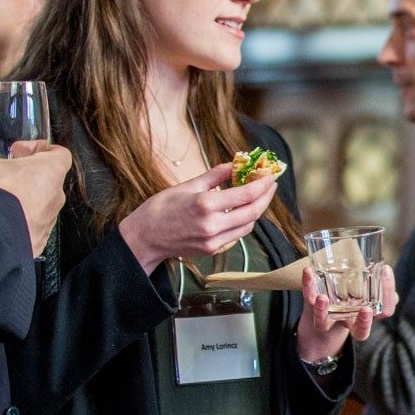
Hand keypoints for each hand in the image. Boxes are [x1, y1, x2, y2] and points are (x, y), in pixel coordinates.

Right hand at [0, 142, 72, 256]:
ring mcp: (49, 220)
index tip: (19, 151)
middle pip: (47, 180)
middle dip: (26, 175)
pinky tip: (0, 219)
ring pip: (41, 205)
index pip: (59, 153)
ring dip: (24, 200)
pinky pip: (33, 227)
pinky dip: (20, 222)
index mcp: (50, 171)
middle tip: (5, 174)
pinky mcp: (40, 240)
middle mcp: (56, 196)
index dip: (39, 149)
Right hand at [117, 166, 276, 274]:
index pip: (245, 194)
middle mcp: (212, 225)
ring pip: (247, 226)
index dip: (262, 184)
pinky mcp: (212, 250)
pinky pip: (236, 236)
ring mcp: (213, 241)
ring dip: (256, 210)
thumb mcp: (187, 185)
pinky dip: (243, 222)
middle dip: (265, 197)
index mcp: (205, 205)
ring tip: (257, 196)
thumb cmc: (161, 208)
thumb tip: (234, 165)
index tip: (270, 175)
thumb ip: (214, 176)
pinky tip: (240, 211)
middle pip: (253, 212)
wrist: (144, 237)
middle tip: (270, 185)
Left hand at [296, 265, 397, 363]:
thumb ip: (378, 288)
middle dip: (364, 322)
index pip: (383, 314)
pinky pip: (309, 297)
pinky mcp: (311, 305)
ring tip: (323, 298)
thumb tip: (385, 272)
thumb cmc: (348, 304)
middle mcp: (347, 322)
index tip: (386, 272)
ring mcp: (327, 317)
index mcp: (365, 318)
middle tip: (366, 310)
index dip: (388, 299)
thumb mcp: (366, 296)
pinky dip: (308, 285)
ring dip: (323, 312)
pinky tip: (308, 271)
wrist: (319, 318)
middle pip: (359, 330)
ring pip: (324, 322)